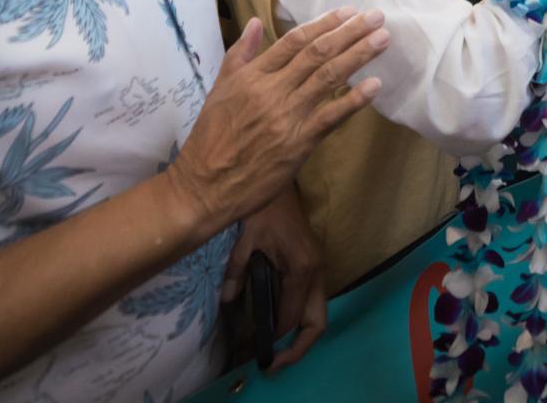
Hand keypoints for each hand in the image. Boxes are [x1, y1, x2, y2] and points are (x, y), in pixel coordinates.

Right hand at [166, 10, 388, 234]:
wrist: (204, 185)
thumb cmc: (210, 138)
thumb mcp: (219, 89)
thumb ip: (239, 54)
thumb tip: (254, 21)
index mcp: (252, 76)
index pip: (294, 41)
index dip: (323, 23)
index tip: (348, 12)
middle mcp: (271, 91)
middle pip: (317, 54)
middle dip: (349, 32)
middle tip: (376, 17)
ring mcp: (287, 116)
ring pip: (328, 78)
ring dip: (358, 56)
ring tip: (382, 38)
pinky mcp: (298, 143)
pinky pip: (331, 117)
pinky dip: (354, 100)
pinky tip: (375, 84)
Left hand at [223, 187, 325, 371]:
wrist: (282, 184)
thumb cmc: (265, 208)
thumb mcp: (246, 239)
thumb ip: (237, 271)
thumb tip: (229, 300)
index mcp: (301, 268)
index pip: (291, 316)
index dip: (275, 338)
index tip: (256, 351)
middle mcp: (315, 272)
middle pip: (317, 322)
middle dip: (298, 347)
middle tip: (274, 362)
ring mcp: (317, 268)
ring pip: (317, 313)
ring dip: (300, 335)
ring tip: (276, 350)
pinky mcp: (313, 265)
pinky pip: (310, 301)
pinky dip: (298, 318)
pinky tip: (276, 322)